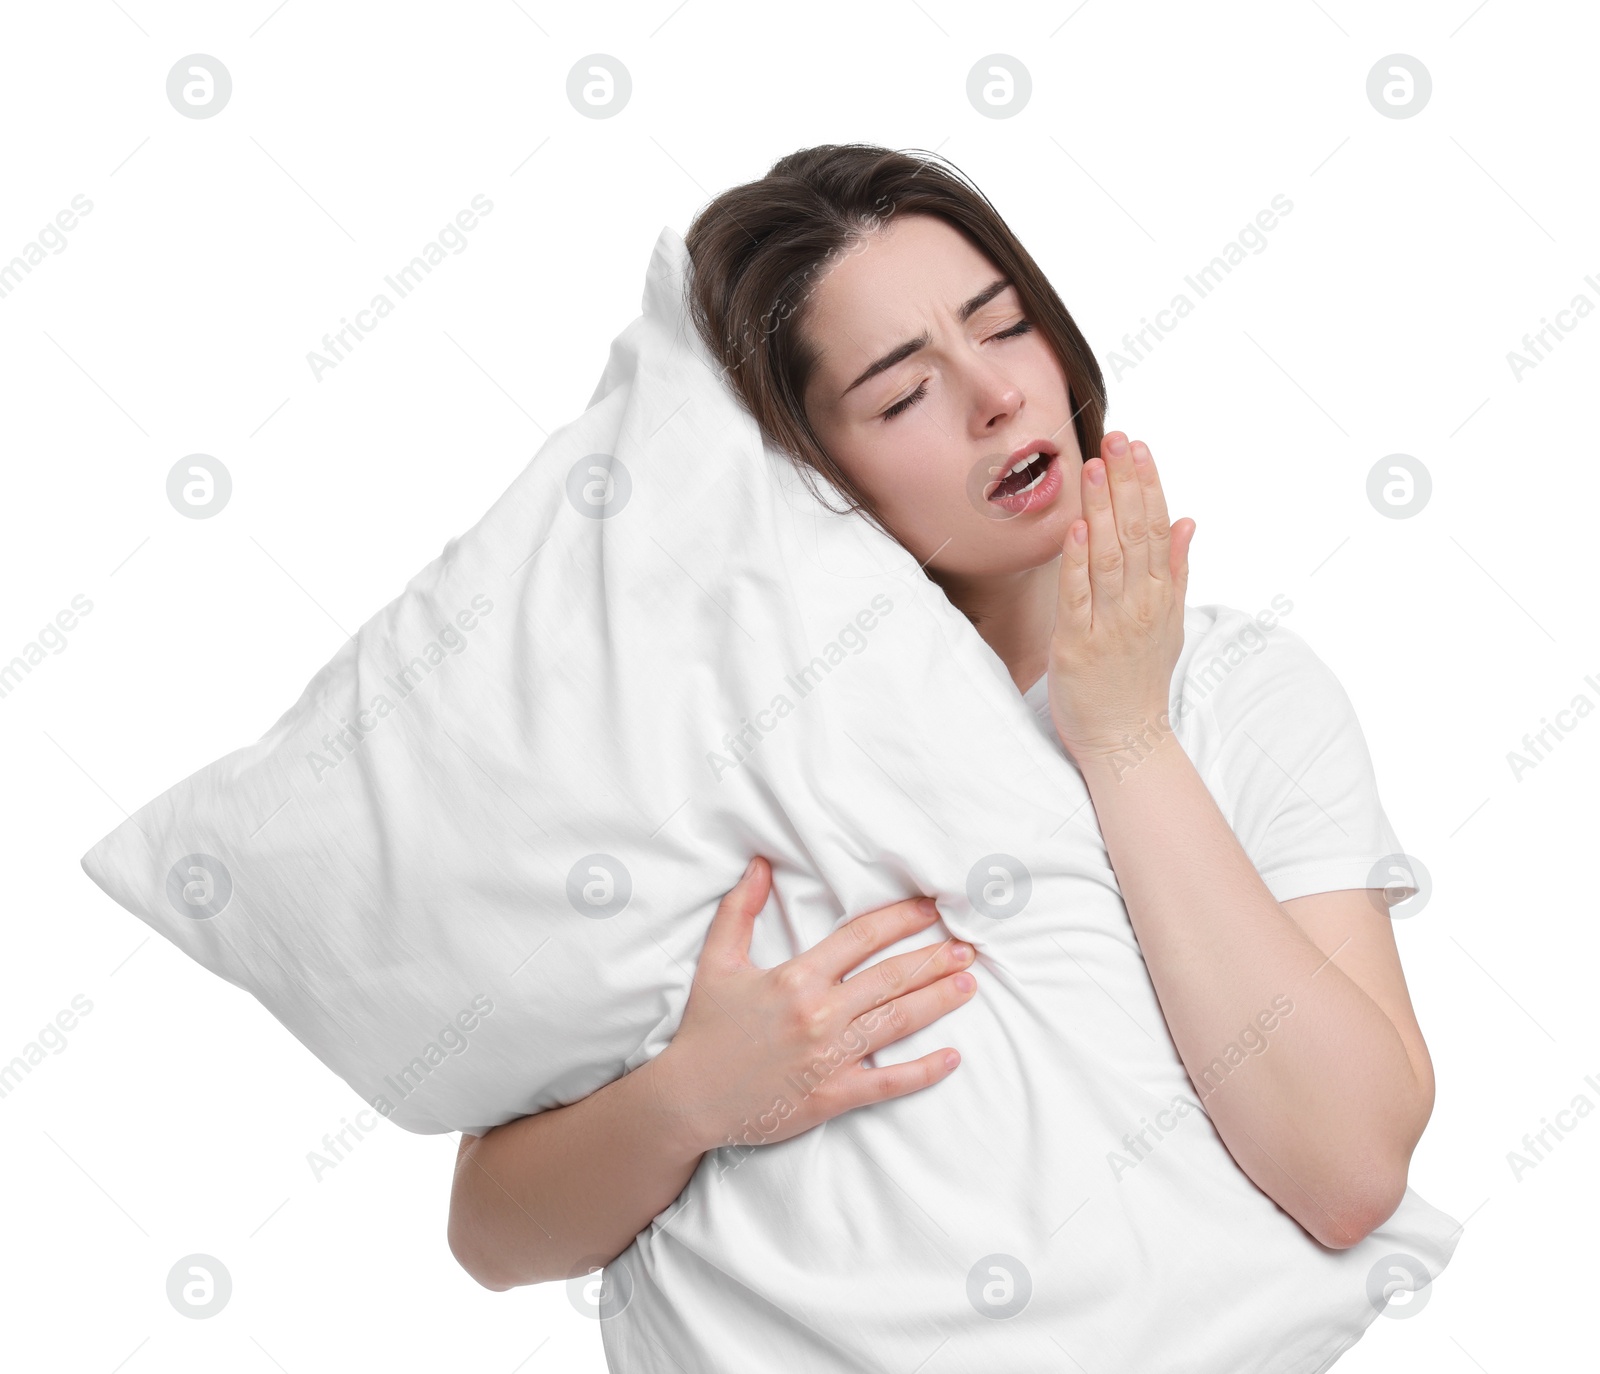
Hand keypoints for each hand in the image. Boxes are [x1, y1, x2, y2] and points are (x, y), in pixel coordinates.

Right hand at [645, 856, 976, 1156]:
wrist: (689, 1099)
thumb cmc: (705, 1029)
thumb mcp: (718, 961)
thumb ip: (741, 909)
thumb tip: (760, 864)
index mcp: (796, 977)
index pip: (861, 937)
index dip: (900, 920)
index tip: (930, 909)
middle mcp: (819, 1014)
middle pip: (890, 978)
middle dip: (933, 959)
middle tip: (968, 947)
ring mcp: (829, 1057)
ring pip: (897, 1021)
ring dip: (937, 1001)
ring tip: (968, 984)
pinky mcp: (832, 1095)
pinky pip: (888, 1083)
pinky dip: (922, 1071)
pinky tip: (951, 1057)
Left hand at [1048, 431, 1196, 764]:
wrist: (1127, 739)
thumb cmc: (1139, 680)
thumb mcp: (1169, 622)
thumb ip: (1176, 569)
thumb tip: (1186, 519)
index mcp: (1159, 594)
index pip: (1156, 527)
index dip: (1146, 484)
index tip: (1138, 446)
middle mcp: (1139, 604)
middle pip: (1136, 533)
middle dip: (1126, 483)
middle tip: (1118, 439)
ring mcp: (1109, 624)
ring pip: (1109, 557)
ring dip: (1103, 509)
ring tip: (1095, 467)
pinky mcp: (1077, 645)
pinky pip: (1078, 598)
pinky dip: (1077, 563)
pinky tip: (1077, 529)